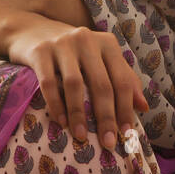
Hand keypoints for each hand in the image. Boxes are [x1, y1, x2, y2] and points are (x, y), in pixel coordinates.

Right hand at [5, 11, 149, 147]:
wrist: (31, 30)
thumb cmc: (73, 51)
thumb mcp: (100, 59)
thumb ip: (123, 78)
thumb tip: (143, 107)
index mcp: (107, 43)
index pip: (122, 79)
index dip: (126, 108)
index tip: (127, 133)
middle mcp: (87, 39)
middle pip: (101, 83)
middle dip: (106, 116)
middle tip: (108, 142)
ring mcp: (62, 44)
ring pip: (75, 84)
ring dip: (79, 114)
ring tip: (82, 136)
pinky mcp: (40, 51)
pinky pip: (49, 83)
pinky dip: (56, 105)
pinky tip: (61, 122)